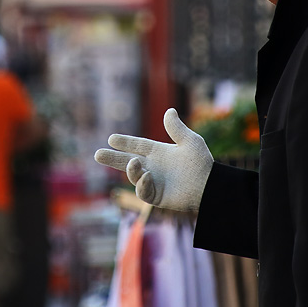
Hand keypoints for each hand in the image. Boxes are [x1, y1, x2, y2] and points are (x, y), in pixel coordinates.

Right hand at [94, 108, 212, 211]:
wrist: (210, 186)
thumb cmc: (201, 163)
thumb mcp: (190, 141)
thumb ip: (177, 128)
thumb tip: (169, 110)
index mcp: (158, 152)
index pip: (137, 145)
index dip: (124, 142)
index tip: (111, 138)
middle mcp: (152, 166)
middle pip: (127, 161)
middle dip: (112, 158)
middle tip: (97, 154)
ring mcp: (153, 182)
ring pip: (132, 175)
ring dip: (130, 169)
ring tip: (134, 163)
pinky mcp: (155, 196)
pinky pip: (142, 190)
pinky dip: (141, 183)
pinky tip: (147, 175)